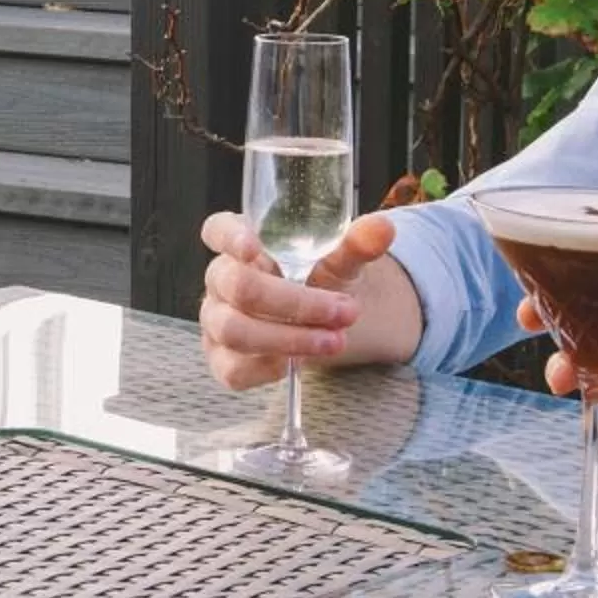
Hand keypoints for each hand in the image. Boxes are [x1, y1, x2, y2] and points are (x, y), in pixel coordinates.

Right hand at [199, 211, 397, 391]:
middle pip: (237, 286)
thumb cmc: (319, 280)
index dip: (228, 237)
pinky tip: (303, 361)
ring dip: (289, 338)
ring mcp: (215, 319)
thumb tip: (383, 229)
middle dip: (295, 303)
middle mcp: (220, 278)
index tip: (253, 246)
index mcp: (241, 241)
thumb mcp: (341, 260)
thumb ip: (358, 243)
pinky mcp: (221, 357)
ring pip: (234, 330)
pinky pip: (233, 369)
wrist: (322, 321)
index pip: (217, 230)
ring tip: (335, 341)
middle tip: (344, 312)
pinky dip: (271, 367)